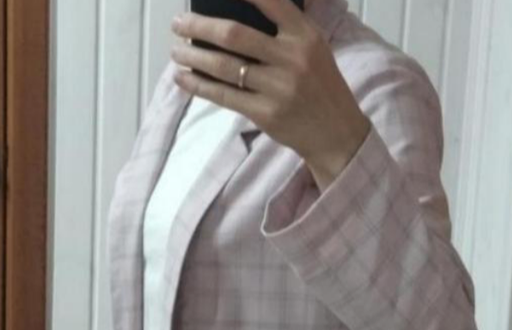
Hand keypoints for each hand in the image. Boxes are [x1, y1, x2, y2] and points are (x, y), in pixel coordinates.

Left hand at [169, 0, 370, 178]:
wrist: (336, 134)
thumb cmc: (320, 88)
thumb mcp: (314, 50)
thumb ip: (285, 32)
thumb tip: (236, 18)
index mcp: (305, 36)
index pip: (270, 2)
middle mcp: (291, 59)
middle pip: (235, 35)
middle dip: (200, 26)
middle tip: (178, 23)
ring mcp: (278, 88)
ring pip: (224, 67)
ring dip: (193, 56)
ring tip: (176, 50)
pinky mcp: (266, 114)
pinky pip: (225, 96)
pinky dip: (200, 86)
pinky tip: (184, 78)